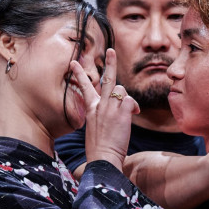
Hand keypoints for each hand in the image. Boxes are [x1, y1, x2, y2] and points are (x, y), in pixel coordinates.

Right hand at [72, 49, 139, 171]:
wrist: (102, 158)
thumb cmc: (100, 148)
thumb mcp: (96, 128)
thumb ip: (104, 115)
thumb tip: (119, 109)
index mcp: (91, 109)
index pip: (85, 87)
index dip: (79, 74)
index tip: (73, 62)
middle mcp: (99, 105)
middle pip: (106, 79)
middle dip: (110, 62)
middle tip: (111, 50)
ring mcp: (110, 108)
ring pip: (121, 89)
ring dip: (127, 98)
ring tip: (130, 112)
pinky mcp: (121, 113)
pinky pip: (131, 101)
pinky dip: (134, 107)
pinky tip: (135, 115)